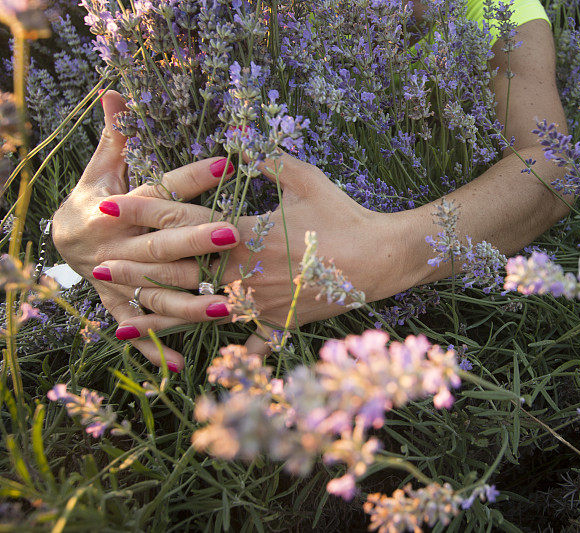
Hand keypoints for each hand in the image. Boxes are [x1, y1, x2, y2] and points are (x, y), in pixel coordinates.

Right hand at [51, 91, 240, 370]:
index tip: (225, 163)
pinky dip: (153, 348)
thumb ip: (118, 136)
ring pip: (157, 294)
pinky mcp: (117, 308)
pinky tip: (177, 365)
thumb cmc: (94, 196)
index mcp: (115, 209)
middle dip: (197, 241)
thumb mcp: (102, 166)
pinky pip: (136, 331)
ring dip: (190, 302)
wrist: (61, 237)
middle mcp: (116, 248)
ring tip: (228, 306)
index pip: (157, 191)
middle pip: (162, 245)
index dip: (189, 178)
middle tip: (234, 235)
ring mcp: (116, 283)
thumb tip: (116, 93)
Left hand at [91, 149, 409, 357]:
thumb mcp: (306, 178)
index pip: (185, 218)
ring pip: (202, 313)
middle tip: (99, 268)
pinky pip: (251, 342)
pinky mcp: (280, 322)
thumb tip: (238, 141)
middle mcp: (244, 272)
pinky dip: (233, 352)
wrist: (380, 259)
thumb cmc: (343, 214)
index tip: (112, 205)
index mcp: (245, 234)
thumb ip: (267, 160)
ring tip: (126, 322)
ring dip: (162, 317)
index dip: (146, 208)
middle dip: (137, 268)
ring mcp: (260, 302)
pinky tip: (208, 364)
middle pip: (180, 272)